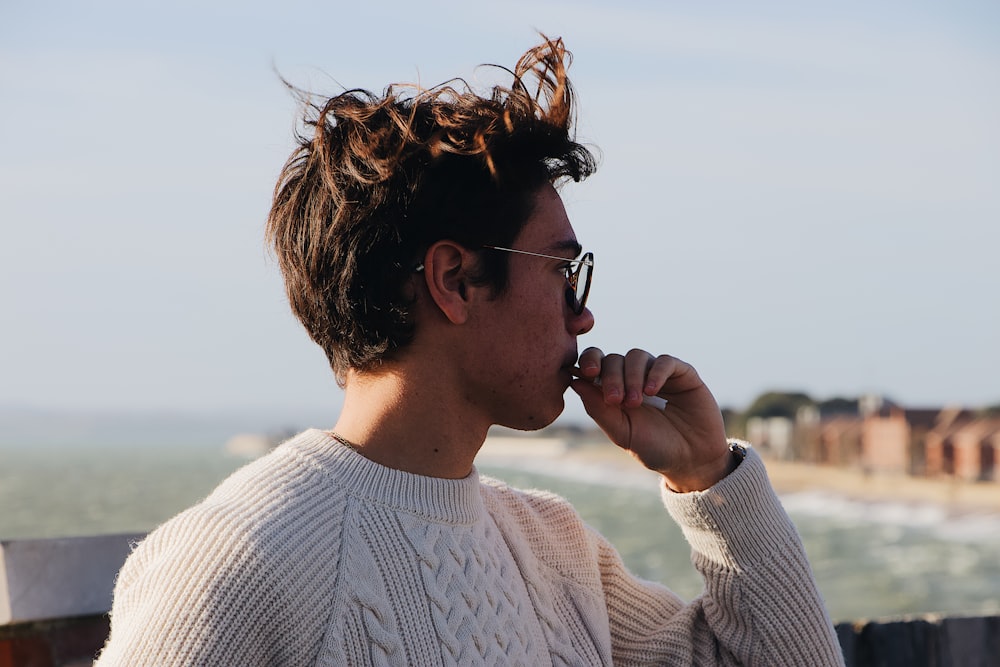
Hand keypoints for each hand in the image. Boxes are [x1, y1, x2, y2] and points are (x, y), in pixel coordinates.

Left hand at [570, 347, 734, 491]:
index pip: (596, 363)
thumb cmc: (654, 448)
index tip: (587, 374)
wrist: (691, 461)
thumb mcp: (622, 433)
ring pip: (637, 356)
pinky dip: (655, 372)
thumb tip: (574, 381)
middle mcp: (635, 377)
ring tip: (634, 402)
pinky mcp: (683, 374)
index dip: (589, 361)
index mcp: (615, 389)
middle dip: (611, 377)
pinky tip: (652, 391)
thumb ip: (598, 409)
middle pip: (614, 358)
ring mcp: (658, 374)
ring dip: (631, 376)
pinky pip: (665, 361)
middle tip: (615, 400)